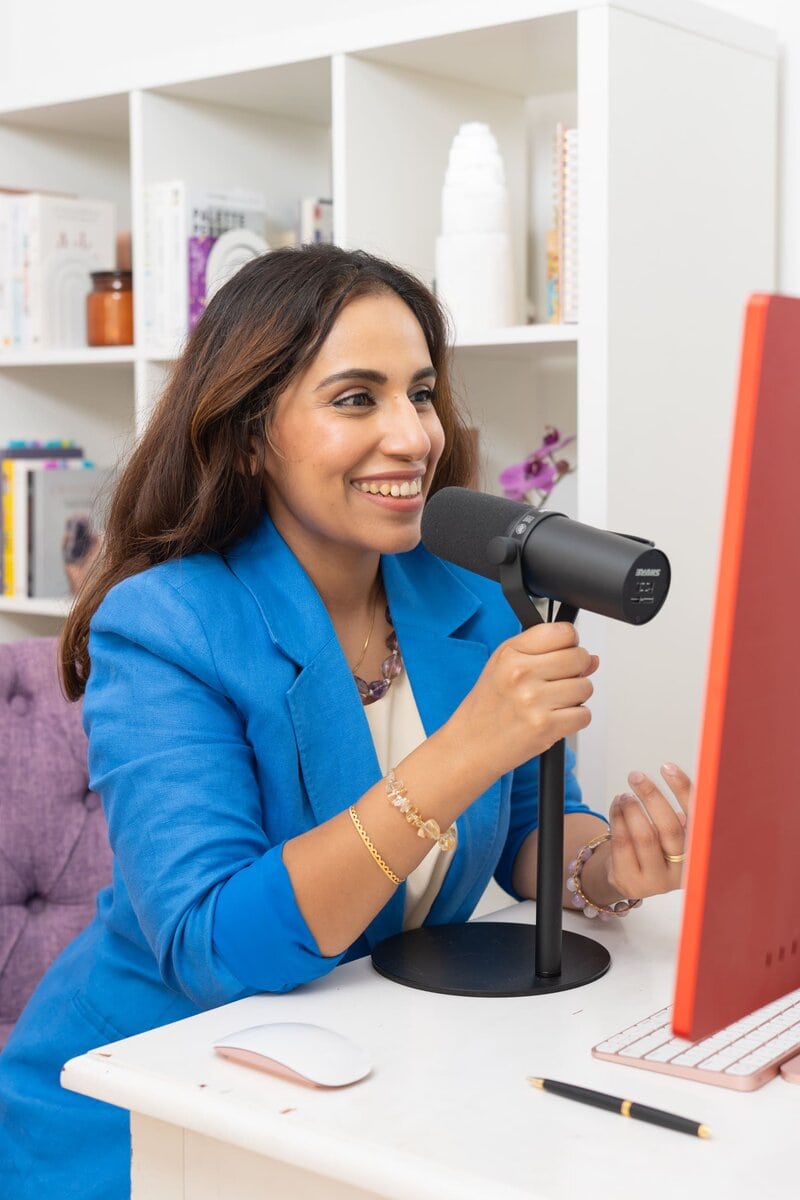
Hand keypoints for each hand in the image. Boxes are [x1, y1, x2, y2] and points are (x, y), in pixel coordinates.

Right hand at [449, 622, 598, 785]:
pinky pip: (584, 714)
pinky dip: (575, 719)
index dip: (569, 644)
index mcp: (510, 653)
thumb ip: (547, 654)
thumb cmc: (487, 707)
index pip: (564, 632)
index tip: (563, 654)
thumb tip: (592, 659)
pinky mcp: (545, 726)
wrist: (470, 745)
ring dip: (575, 698)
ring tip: (551, 704)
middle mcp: (521, 673)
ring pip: (585, 687)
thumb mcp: (505, 667)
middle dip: (576, 671)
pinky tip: (554, 719)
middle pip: (579, 657)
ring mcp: (534, 700)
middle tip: (557, 683)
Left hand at [605, 763, 691, 899]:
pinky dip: (617, 820)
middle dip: (651, 796)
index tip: (667, 767)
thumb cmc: (657, 846)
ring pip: (644, 837)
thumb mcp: (673, 830)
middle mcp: (684, 870)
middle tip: (636, 776)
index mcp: (700, 851)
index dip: (683, 790)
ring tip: (624, 795)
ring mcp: (658, 881)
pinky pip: (623, 845)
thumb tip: (672, 772)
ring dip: (631, 809)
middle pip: (670, 828)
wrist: (632, 877)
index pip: (696, 816)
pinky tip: (617, 807)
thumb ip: (678, 811)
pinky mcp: (634, 883)